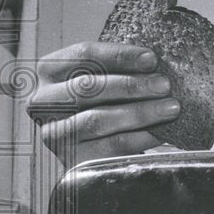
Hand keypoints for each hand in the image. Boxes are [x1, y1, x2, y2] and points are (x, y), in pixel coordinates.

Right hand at [27, 42, 179, 167]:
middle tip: (164, 85)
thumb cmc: (100, 101)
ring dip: (139, 113)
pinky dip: (140, 138)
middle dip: (131, 86)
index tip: (151, 59)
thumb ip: (118, 68)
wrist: (91, 144)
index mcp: (50, 70)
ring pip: (98, 119)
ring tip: (170, 108)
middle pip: (88, 87)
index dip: (120, 55)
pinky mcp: (70, 158)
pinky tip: (161, 132)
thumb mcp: (102, 77)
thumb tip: (155, 64)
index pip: (84, 55)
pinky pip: (109, 146)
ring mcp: (54, 131)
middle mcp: (44, 101)